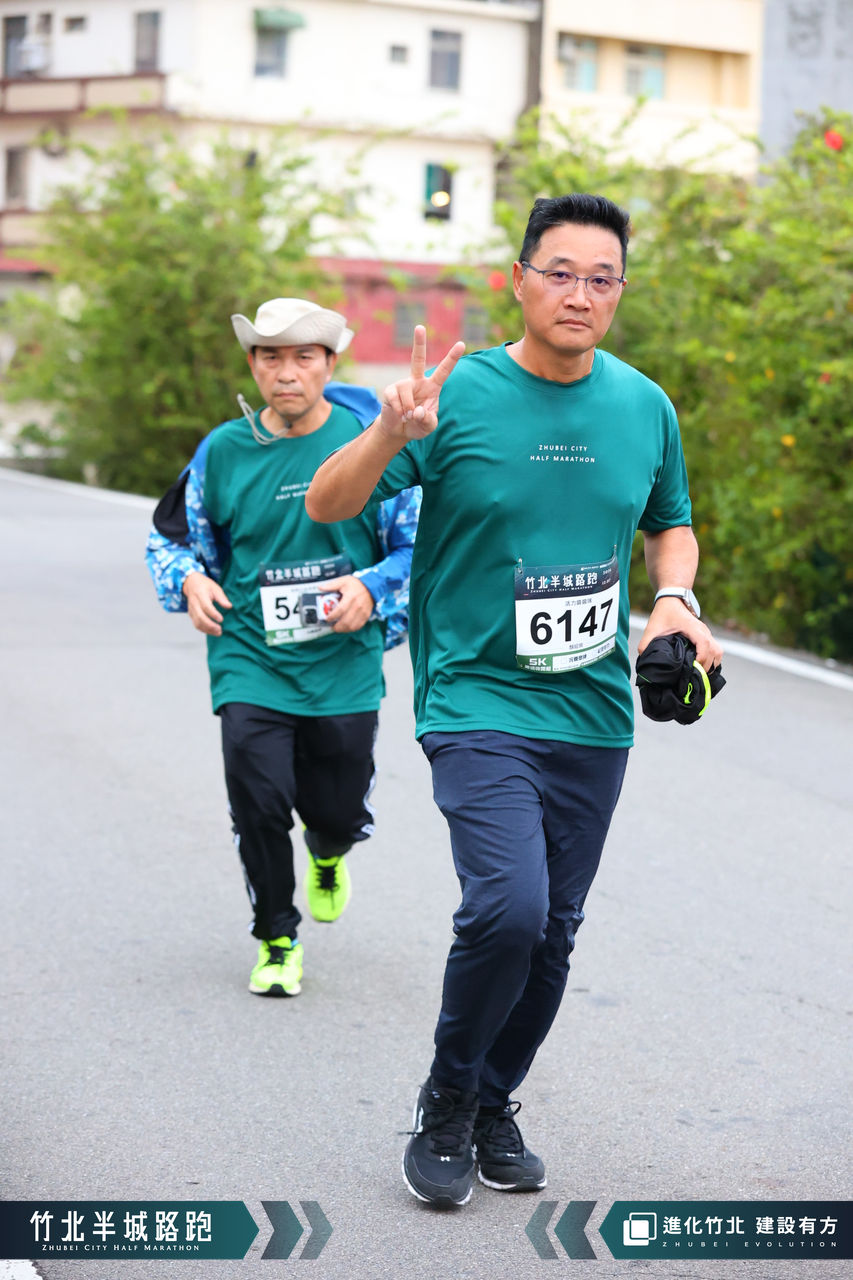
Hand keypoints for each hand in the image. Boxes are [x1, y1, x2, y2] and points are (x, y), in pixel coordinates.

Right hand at [182, 571, 232, 635]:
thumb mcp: (215, 588)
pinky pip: (196, 624)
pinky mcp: (191, 614)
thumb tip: (229, 606)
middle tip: (220, 630)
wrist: (192, 584)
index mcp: (200, 595)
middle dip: (210, 625)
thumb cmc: (205, 586)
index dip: (213, 614)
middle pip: (200, 617)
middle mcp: (194, 603)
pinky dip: (204, 630)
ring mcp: (191, 610)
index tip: (221, 619)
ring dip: (207, 630)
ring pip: (197, 623)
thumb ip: (222, 598)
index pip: (206, 606)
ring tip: (218, 633)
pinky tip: (212, 632)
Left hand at [317, 575, 374, 632]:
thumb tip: (320, 588)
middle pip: (346, 621)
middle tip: (331, 626)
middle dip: (337, 626)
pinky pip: (358, 626)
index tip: (327, 619)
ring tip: (337, 628)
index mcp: (350, 597)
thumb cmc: (356, 584)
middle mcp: (357, 606)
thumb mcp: (343, 581)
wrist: (371, 586)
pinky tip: (346, 628)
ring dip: (343, 630)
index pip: (340, 610)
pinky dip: (351, 629)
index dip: (332, 617)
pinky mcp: (366, 616)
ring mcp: (362, 612)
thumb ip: (331, 585)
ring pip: (352, 626)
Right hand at [378, 325, 464, 442]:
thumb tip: (417, 411)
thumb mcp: (428, 426)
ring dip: (409, 410)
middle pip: (417, 358)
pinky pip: (395, 400)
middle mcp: (417, 381)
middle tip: (419, 327)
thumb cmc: (418, 424)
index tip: (462, 344)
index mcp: (432, 386)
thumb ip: (427, 420)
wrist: (399, 430)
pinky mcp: (390, 391)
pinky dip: (400, 411)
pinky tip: (400, 414)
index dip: (452, 358)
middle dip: (418, 343)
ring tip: (408, 417)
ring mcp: (403, 384)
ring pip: (407, 393)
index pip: (444, 371)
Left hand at [638, 598, 723, 672]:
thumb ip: (645, 645)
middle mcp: (703, 630)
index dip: (701, 658)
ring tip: (698, 674)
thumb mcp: (651, 629)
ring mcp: (707, 633)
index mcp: (691, 628)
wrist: (672, 600)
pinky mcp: (707, 636)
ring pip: (718, 652)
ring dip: (711, 665)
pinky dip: (712, 661)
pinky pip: (716, 651)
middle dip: (706, 666)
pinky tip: (701, 668)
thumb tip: (645, 661)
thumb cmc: (663, 614)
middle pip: (715, 651)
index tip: (693, 668)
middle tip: (693, 676)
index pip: (704, 643)